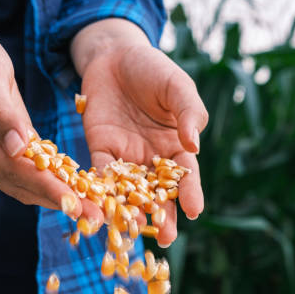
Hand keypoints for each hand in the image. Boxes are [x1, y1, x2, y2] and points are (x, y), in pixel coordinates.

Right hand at [0, 26, 83, 217]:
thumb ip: (0, 112)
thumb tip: (18, 148)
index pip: (15, 171)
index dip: (47, 188)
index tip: (75, 204)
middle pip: (24, 186)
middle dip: (60, 201)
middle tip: (95, 217)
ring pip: (27, 186)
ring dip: (59, 199)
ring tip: (92, 210)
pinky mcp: (3, 152)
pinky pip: (29, 174)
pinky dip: (52, 184)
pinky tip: (77, 190)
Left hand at [80, 44, 208, 246]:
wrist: (114, 56)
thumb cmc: (153, 69)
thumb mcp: (177, 85)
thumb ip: (188, 113)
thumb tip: (194, 145)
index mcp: (177, 145)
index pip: (187, 174)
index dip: (191, 193)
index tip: (194, 211)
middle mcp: (153, 157)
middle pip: (159, 192)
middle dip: (163, 215)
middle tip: (165, 237)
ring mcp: (127, 157)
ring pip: (130, 190)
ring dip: (131, 211)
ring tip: (132, 231)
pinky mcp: (101, 150)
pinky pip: (101, 174)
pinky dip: (101, 191)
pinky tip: (100, 208)